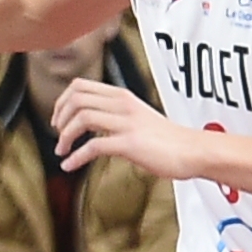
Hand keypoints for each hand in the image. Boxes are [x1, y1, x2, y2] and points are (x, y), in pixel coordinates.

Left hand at [50, 72, 193, 182]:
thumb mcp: (138, 116)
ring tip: (62, 151)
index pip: (80, 85)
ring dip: (65, 137)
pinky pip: (93, 146)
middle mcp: (123, 105)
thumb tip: (87, 120)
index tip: (58, 118)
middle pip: (76, 99)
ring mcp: (127, 124)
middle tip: (57, 134)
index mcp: (122, 96)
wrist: (194, 151)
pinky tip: (70, 166)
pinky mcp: (131, 144)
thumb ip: (114, 113)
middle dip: (59, 117)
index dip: (61, 101)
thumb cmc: (167, 138)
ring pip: (82, 118)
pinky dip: (76, 157)